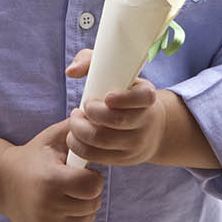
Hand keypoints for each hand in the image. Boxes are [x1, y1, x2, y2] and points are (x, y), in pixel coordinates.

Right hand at [0, 120, 101, 221]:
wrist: (3, 183)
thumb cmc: (33, 158)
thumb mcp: (51, 139)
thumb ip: (75, 128)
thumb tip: (96, 116)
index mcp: (51, 181)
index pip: (93, 187)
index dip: (92, 178)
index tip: (82, 173)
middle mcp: (48, 207)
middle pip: (92, 204)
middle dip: (88, 193)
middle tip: (73, 183)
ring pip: (87, 219)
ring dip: (82, 207)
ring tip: (67, 195)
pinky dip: (74, 220)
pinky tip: (61, 208)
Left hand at [60, 49, 166, 166]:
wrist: (149, 127)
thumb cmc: (123, 93)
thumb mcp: (116, 73)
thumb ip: (91, 61)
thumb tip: (71, 71)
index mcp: (147, 97)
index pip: (144, 97)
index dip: (125, 98)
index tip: (108, 97)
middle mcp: (145, 121)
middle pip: (117, 121)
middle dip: (92, 113)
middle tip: (80, 108)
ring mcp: (136, 143)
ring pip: (103, 141)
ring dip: (80, 130)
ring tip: (75, 120)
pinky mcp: (124, 159)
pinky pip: (97, 156)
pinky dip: (80, 146)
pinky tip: (75, 136)